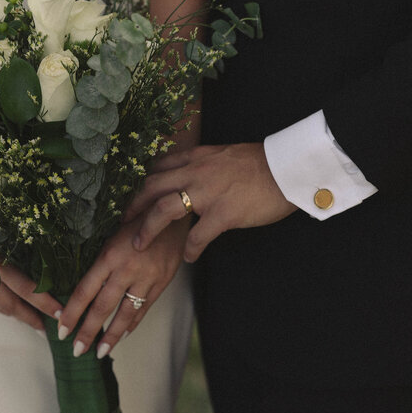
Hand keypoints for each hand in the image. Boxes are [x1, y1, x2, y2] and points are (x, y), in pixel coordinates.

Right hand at [0, 205, 63, 331]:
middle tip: (48, 328)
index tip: (60, 312)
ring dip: (15, 314)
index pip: (24, 288)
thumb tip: (45, 262)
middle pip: (8, 305)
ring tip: (32, 320)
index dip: (43, 302)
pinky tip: (9, 305)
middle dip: (30, 318)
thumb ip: (17, 244)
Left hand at [57, 217, 189, 357]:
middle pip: (103, 307)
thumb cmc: (138, 215)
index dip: (72, 313)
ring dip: (111, 336)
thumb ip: (99, 256)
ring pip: (125, 314)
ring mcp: (147, 279)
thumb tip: (77, 280)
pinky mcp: (162, 283)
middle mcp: (127, 270)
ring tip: (100, 352)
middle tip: (76, 351)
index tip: (61, 330)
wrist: (176, 212)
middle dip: (87, 332)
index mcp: (109, 255)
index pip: (85, 291)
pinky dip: (132, 324)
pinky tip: (123, 335)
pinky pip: (144, 308)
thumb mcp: (112, 230)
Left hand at [125, 143, 297, 261]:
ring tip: (139, 245)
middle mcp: (195, 173)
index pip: (158, 168)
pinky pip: (197, 235)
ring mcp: (207, 193)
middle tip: (124, 222)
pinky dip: (189, 249)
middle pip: (151, 187)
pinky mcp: (223, 213)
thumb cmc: (261, 163)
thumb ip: (204, 165)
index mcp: (196, 158)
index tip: (134, 197)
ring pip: (164, 210)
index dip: (142, 184)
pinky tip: (188, 257)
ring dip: (147, 229)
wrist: (287, 168)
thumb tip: (191, 175)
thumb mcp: (224, 155)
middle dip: (133, 206)